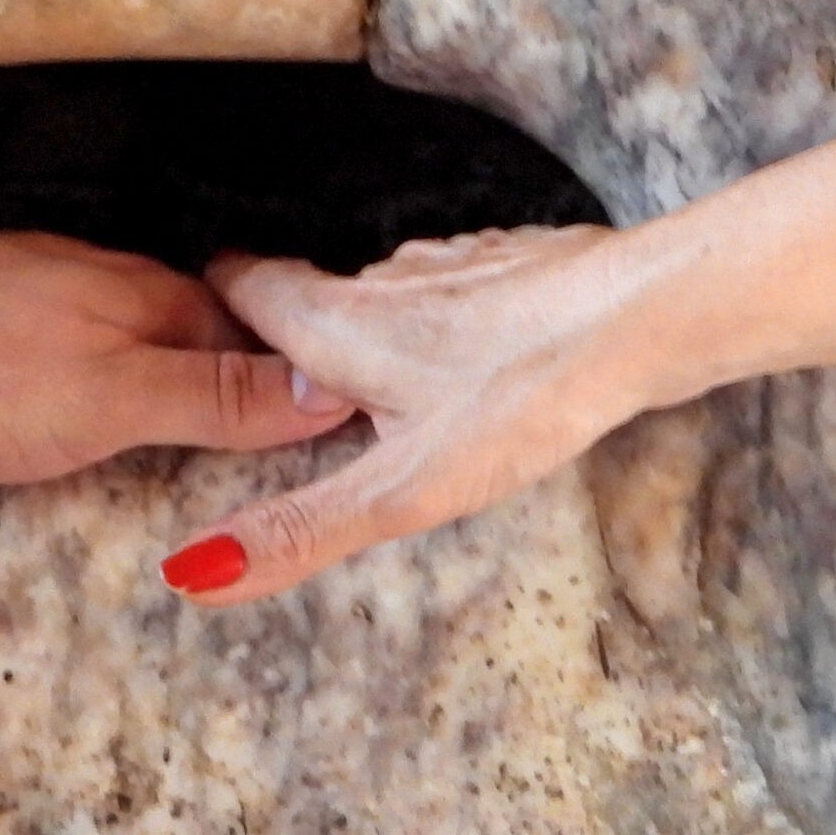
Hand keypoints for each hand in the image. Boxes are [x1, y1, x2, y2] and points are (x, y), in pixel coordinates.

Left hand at [0, 214, 355, 484]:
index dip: (303, 388)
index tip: (358, 438)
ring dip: (156, 427)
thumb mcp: (114, 394)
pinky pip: (45, 407)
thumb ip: (218, 394)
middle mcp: (92, 304)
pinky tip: (75, 479)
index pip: (257, 341)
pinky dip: (78, 441)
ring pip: (117, 381)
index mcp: (145, 300)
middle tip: (290, 486)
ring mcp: (22, 333)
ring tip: (201, 495)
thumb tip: (334, 384)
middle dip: (237, 410)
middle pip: (192, 357)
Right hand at [157, 224, 651, 601]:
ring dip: (380, 328)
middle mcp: (383, 277)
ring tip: (393, 386)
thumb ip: (300, 529)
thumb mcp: (404, 489)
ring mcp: (453, 260)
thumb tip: (189, 575)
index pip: (243, 284)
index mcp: (336, 324)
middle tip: (298, 393)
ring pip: (390, 291)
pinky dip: (453, 316)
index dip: (217, 299)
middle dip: (300, 336)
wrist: (646, 316)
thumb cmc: (521, 400)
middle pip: (316, 295)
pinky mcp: (515, 259)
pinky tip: (484, 355)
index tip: (202, 328)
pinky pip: (460, 285)